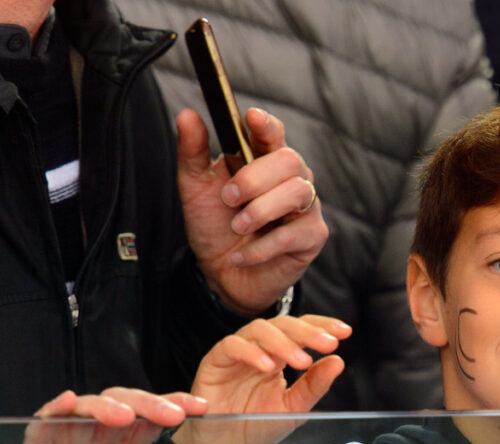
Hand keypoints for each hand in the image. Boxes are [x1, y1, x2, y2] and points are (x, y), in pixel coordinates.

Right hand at [0, 389, 208, 443]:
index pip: (150, 423)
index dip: (174, 410)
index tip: (204, 409)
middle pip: (125, 408)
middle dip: (151, 405)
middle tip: (176, 414)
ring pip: (87, 411)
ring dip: (106, 408)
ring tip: (127, 416)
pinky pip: (43, 427)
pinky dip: (55, 412)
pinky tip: (69, 402)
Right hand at [173, 315, 351, 443]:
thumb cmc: (256, 425)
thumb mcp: (294, 408)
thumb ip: (314, 385)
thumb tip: (338, 361)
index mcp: (279, 355)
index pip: (301, 329)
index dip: (321, 326)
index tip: (345, 332)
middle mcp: (258, 348)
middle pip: (283, 324)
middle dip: (308, 332)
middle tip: (329, 343)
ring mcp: (236, 352)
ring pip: (258, 330)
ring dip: (283, 342)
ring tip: (302, 361)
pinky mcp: (214, 361)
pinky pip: (231, 346)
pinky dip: (250, 352)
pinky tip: (268, 366)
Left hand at [177, 107, 327, 314]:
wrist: (223, 274)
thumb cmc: (215, 226)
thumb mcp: (196, 188)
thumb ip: (192, 152)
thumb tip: (187, 114)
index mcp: (264, 160)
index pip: (274, 133)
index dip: (267, 125)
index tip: (252, 118)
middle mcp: (291, 178)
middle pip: (290, 160)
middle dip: (255, 178)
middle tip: (229, 197)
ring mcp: (306, 207)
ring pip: (298, 193)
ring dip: (260, 211)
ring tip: (237, 227)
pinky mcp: (312, 237)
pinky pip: (293, 234)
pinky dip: (261, 247)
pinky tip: (241, 255)